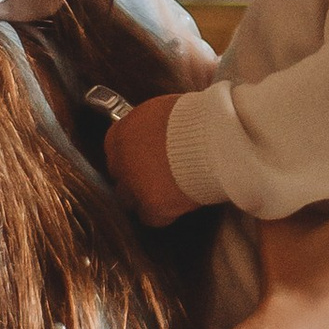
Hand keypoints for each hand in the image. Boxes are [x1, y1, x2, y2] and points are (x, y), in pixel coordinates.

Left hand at [105, 94, 193, 224]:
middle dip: (136, 179)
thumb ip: (152, 126)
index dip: (132, 157)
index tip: (145, 159)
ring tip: (169, 194)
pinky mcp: (153, 206)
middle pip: (121, 177)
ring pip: (131, 200)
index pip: (115, 150)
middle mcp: (122, 160)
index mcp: (122, 133)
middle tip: (159, 177)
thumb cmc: (196, 118)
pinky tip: (178, 206)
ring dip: (146, 198)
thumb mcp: (165, 110)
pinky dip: (165, 214)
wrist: (213, 138)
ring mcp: (135, 185)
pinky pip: (152, 218)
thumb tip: (157, 132)